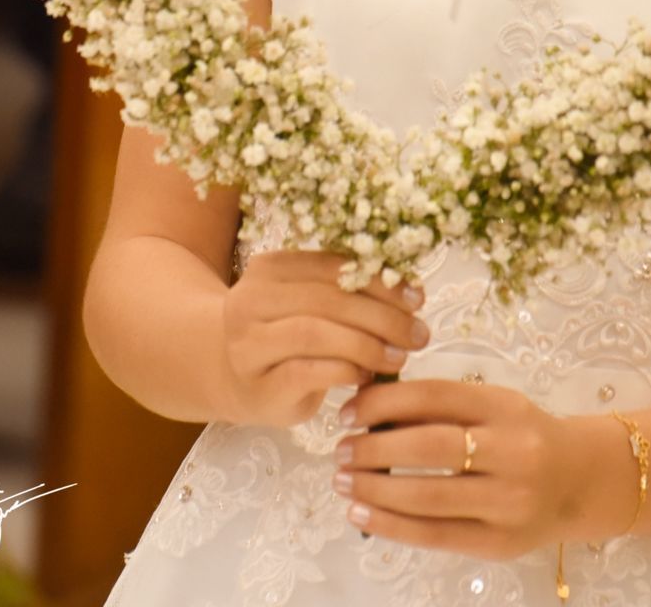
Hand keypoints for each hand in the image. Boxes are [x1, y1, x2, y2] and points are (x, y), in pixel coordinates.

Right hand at [217, 250, 428, 427]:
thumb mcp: (309, 304)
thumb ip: (346, 291)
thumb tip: (412, 291)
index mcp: (271, 267)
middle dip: (383, 317)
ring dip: (368, 345)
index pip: (334, 266)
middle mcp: (251, 299)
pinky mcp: (258, 384)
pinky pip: (307, 371)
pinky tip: (367, 377)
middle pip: (329, 299)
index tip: (417, 299)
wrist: (232, 379)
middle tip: (418, 335)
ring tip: (399, 358)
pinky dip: (345, 371)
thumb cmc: (285, 337)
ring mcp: (248, 343)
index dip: (381, 282)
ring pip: (316, 333)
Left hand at [332, 378, 591, 558]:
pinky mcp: (499, 543)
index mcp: (504, 406)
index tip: (349, 410)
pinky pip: (435, 535)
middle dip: (374, 448)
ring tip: (342, 480)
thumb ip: (442, 405)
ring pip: (428, 496)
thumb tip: (370, 407)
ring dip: (374, 488)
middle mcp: (510, 451)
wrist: (580, 479)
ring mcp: (507, 501)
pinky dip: (391, 524)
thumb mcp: (493, 405)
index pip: (434, 396)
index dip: (384, 402)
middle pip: (429, 447)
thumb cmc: (522, 435)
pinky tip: (361, 512)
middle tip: (340, 448)